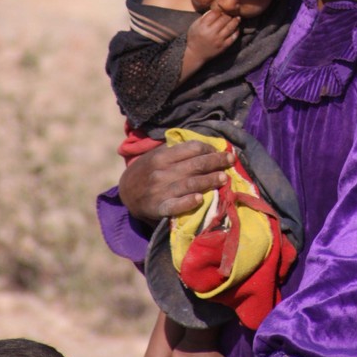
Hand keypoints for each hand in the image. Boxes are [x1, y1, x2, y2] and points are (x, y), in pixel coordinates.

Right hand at [118, 140, 233, 222]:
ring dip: (208, 180)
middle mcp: (161, 172)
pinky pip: (174, 206)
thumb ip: (177, 152)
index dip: (209, 149)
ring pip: (189, 184)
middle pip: (194, 165)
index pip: (191, 149)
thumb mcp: (157, 155)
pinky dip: (187, 202)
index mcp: (162, 156)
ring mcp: (160, 191)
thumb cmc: (148, 171)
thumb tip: (206, 148)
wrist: (126, 193)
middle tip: (231, 160)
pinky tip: (199, 199)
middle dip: (216, 161)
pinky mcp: (158, 208)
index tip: (219, 151)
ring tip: (224, 178)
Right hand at [187, 9, 239, 63]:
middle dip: (228, 15)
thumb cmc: (194, 38)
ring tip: (237, 18)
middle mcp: (211, 32)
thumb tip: (216, 10)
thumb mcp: (195, 25)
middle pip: (224, 19)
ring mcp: (219, 40)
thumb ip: (204, 17)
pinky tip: (237, 28)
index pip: (215, 13)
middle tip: (230, 13)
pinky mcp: (223, 46)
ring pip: (230, 27)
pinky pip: (233, 37)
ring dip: (235, 21)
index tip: (221, 11)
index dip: (219, 10)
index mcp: (203, 26)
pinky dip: (236, 31)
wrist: (196, 54)